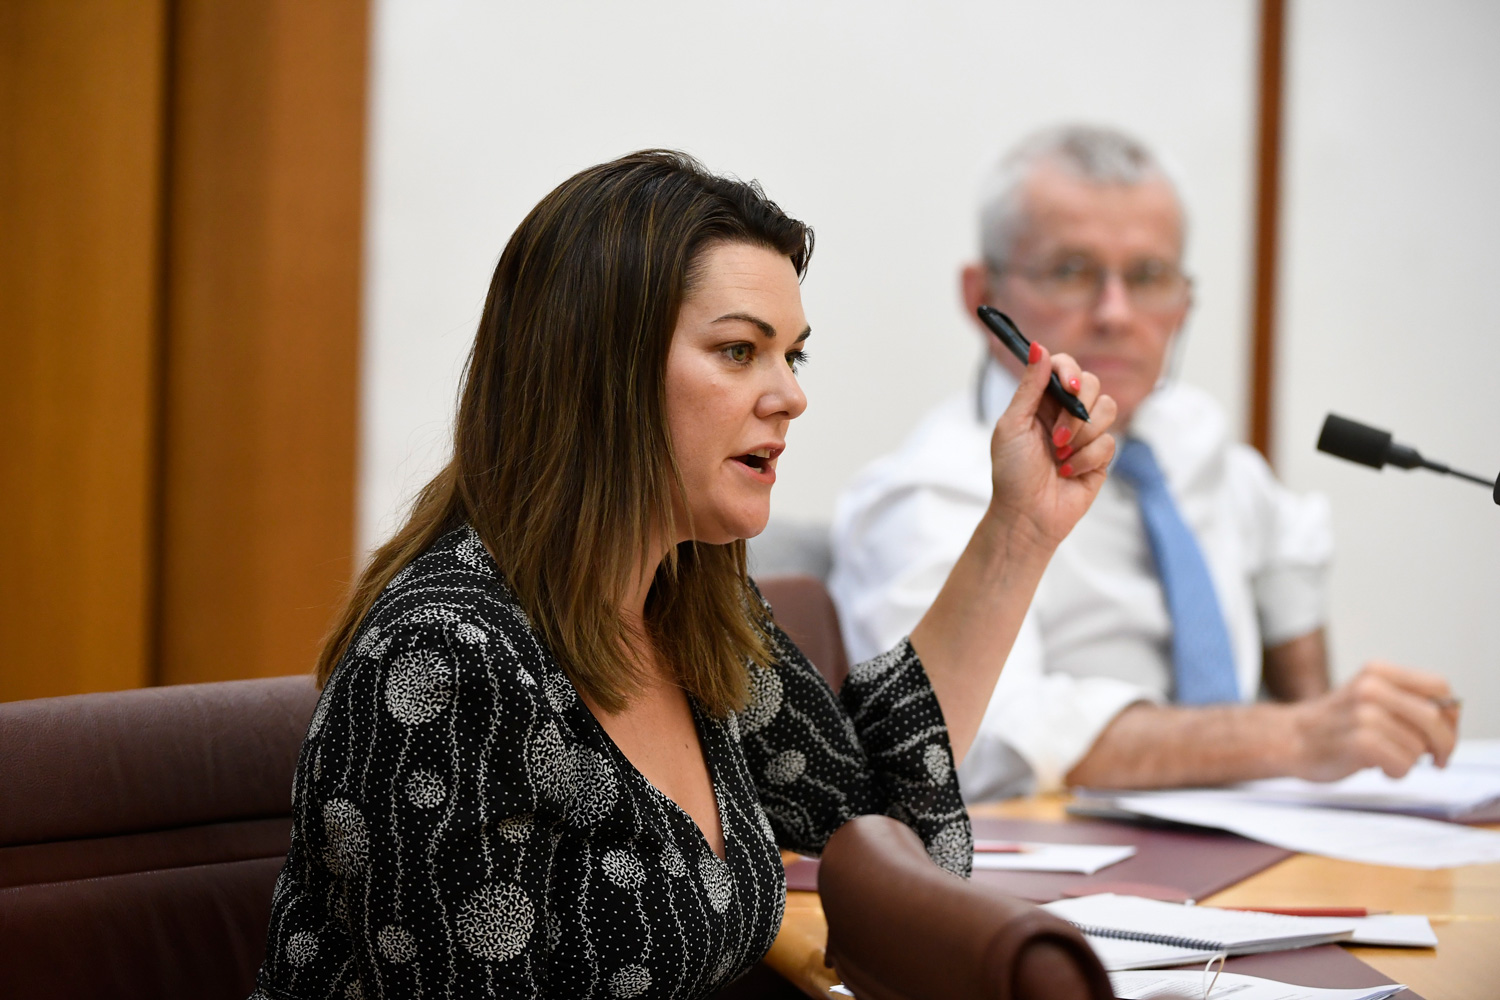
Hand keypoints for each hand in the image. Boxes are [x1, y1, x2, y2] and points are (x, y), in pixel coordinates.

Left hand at [986, 342, 1116, 548]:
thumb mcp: (1013, 425)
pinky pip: (1109, 442)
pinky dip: (1086, 459)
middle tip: (1056, 437)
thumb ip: (1029, 387)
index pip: (1064, 367)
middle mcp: (1066, 412)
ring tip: (1059, 457)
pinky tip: (1069, 472)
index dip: (1069, 371)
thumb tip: (1038, 348)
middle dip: (1076, 410)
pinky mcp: (1101, 456)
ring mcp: (1086, 433)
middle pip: (1091, 384)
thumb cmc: (1012, 472)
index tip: (1066, 387)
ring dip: (1081, 436)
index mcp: (1042, 400)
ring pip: (1106, 409)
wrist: (1026, 515)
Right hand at [1286, 661, 1459, 780]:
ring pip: (1418, 747)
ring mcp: (1364, 713)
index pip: (1439, 688)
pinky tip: (1378, 768)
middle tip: (1438, 760)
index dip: (1449, 715)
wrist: (1290, 739)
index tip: (1444, 734)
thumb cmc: (1337, 724)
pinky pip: (1403, 764)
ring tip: (1386, 758)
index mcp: (1378, 672)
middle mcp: (1371, 687)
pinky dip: (1396, 772)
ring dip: (1409, 761)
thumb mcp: (1371, 698)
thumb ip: (1408, 703)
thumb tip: (1451, 723)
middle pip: (1434, 718)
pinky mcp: (1358, 741)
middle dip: (1443, 745)